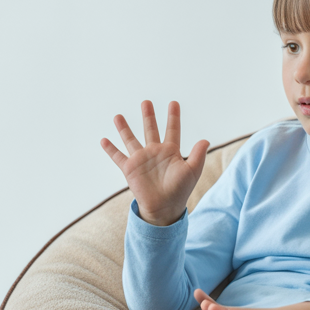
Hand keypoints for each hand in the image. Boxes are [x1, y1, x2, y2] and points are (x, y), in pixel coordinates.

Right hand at [100, 100, 208, 225]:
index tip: (174, 103)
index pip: (173, 129)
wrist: (164, 208)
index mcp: (170, 151)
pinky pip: (118, 157)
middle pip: (150, 129)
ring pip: (131, 139)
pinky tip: (103, 140)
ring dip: (124, 128)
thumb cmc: (180, 191)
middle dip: (148, 116)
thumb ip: (197, 155)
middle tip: (146, 102)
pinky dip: (110, 149)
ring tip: (118, 116)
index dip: (173, 117)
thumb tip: (205, 140)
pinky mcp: (129, 169)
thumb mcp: (192, 171)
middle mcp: (154, 152)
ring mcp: (141, 159)